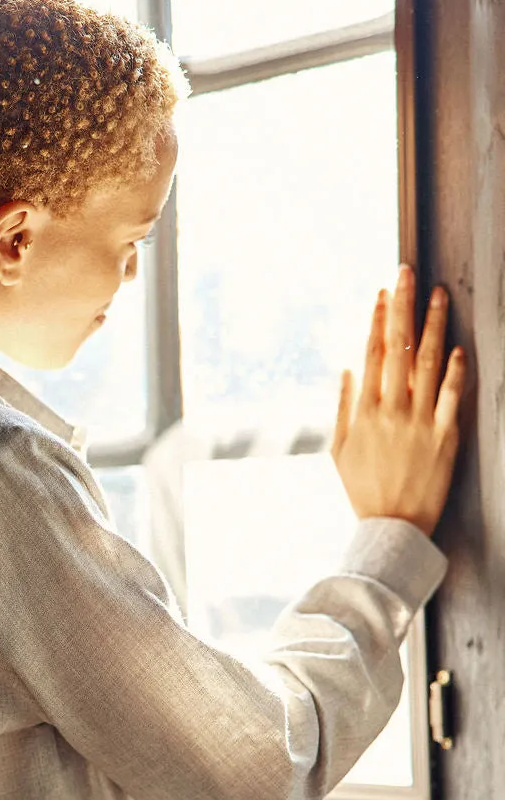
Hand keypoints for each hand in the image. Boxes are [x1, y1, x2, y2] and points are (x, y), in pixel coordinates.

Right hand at [331, 265, 463, 536]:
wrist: (392, 527)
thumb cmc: (363, 490)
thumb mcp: (339, 451)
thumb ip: (342, 409)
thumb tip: (347, 371)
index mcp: (364, 412)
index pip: (371, 354)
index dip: (377, 320)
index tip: (382, 293)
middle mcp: (391, 411)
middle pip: (398, 348)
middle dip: (402, 307)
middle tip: (407, 273)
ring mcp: (419, 422)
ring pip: (428, 363)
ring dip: (434, 326)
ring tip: (438, 295)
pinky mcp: (444, 437)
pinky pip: (451, 397)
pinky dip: (456, 371)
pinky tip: (459, 346)